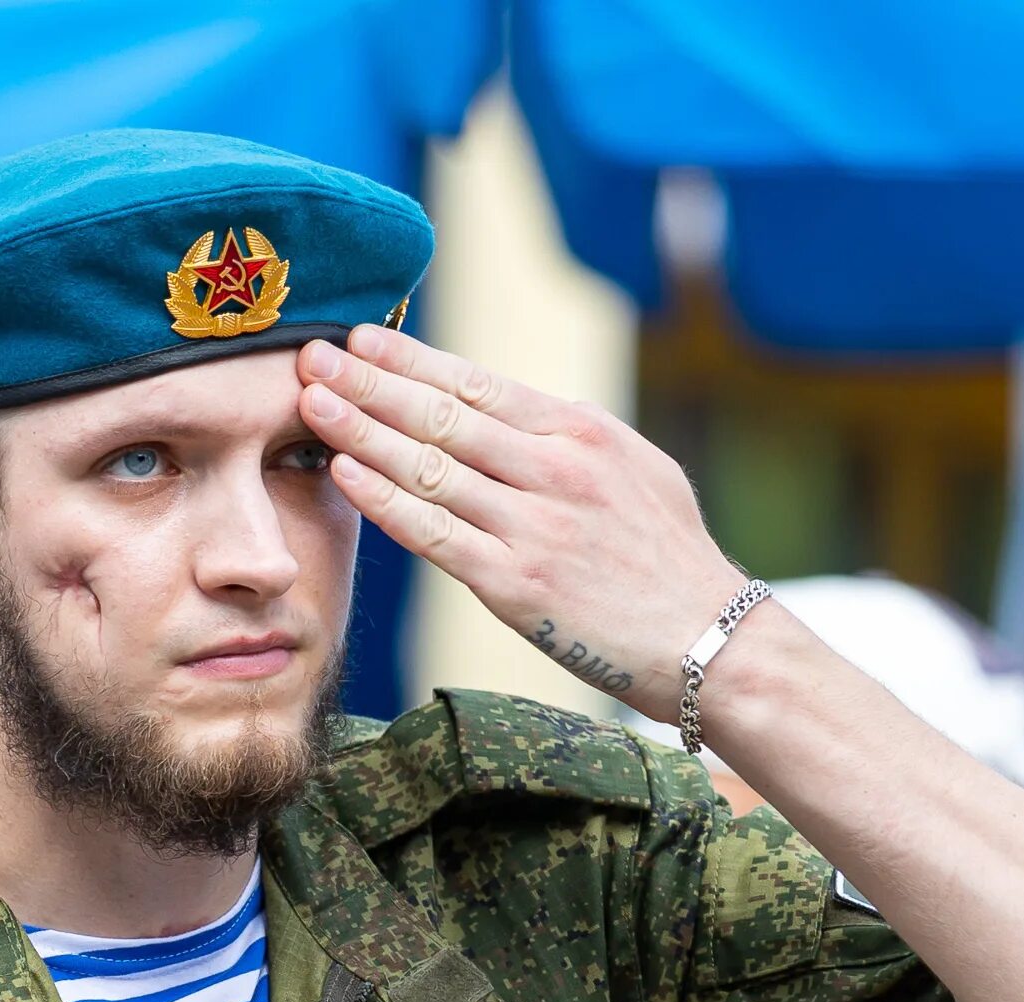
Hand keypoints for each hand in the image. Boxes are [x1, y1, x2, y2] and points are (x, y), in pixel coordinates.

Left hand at [297, 324, 745, 721]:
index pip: (479, 385)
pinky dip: (384, 499)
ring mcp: (533, 527)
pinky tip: (345, 471)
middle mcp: (555, 469)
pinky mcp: (514, 584)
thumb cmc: (673, 561)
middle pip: (441, 415)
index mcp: (583, 433)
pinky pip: (433, 533)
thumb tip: (515, 416)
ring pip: (427, 466)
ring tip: (311, 401)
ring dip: (361, 430)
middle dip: (369, 380)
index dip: (414, 359)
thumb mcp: (637, 472)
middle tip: (313, 353)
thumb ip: (572, 442)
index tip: (364, 337)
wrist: (712, 642)